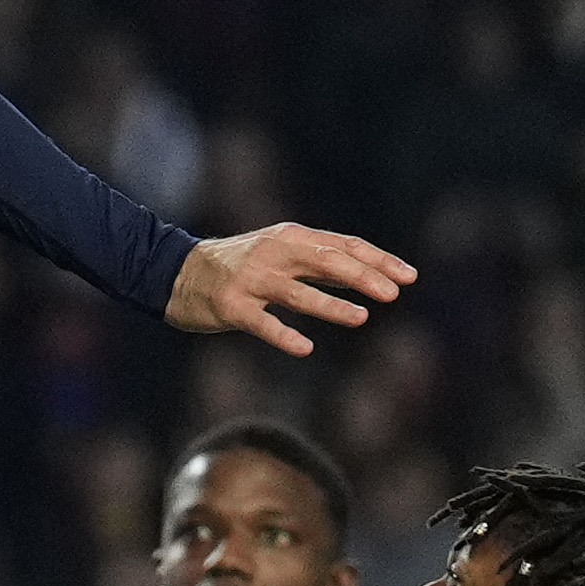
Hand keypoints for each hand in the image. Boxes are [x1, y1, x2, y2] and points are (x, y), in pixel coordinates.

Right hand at [166, 222, 413, 359]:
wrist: (175, 273)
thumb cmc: (237, 265)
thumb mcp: (279, 252)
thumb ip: (318, 263)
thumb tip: (369, 274)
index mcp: (291, 237)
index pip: (344, 245)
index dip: (378, 261)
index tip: (409, 277)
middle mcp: (273, 254)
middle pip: (326, 262)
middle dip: (363, 277)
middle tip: (394, 294)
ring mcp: (250, 280)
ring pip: (296, 292)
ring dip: (330, 305)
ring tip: (361, 317)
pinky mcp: (230, 307)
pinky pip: (261, 323)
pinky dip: (283, 335)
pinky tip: (305, 348)